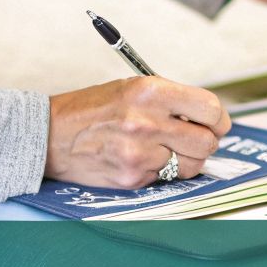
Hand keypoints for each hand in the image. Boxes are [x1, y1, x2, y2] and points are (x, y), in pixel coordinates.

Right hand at [45, 76, 231, 188]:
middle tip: (192, 138)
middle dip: (205, 141)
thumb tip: (208, 117)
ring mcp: (140, 153)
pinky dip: (162, 171)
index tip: (215, 122)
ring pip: (192, 164)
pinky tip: (143, 159)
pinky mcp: (133, 177)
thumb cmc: (91, 109)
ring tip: (165, 149)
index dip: (218, 118)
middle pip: (207, 141)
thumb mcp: (131, 88)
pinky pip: (167, 178)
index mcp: (150, 91)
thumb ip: (170, 100)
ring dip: (186, 159)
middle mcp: (147, 121)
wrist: (49, 134)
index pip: (210, 108)